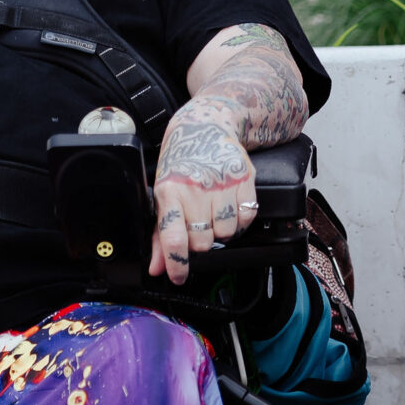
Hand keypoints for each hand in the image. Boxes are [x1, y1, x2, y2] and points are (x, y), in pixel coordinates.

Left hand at [151, 101, 254, 285]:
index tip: (178, 277)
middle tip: (199, 225)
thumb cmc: (181, 164)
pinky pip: (247, 218)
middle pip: (202, 241)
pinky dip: (240, 220)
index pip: (173, 237)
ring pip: (226, 233)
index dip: (176, 263)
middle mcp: (196, 188)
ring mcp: (222, 184)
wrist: (205, 127)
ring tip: (214, 213)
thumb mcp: (163, 194)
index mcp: (170, 192)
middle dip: (201, 241)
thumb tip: (157, 269)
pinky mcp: (244, 179)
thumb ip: (160, 234)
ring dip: (222, 231)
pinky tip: (230, 207)